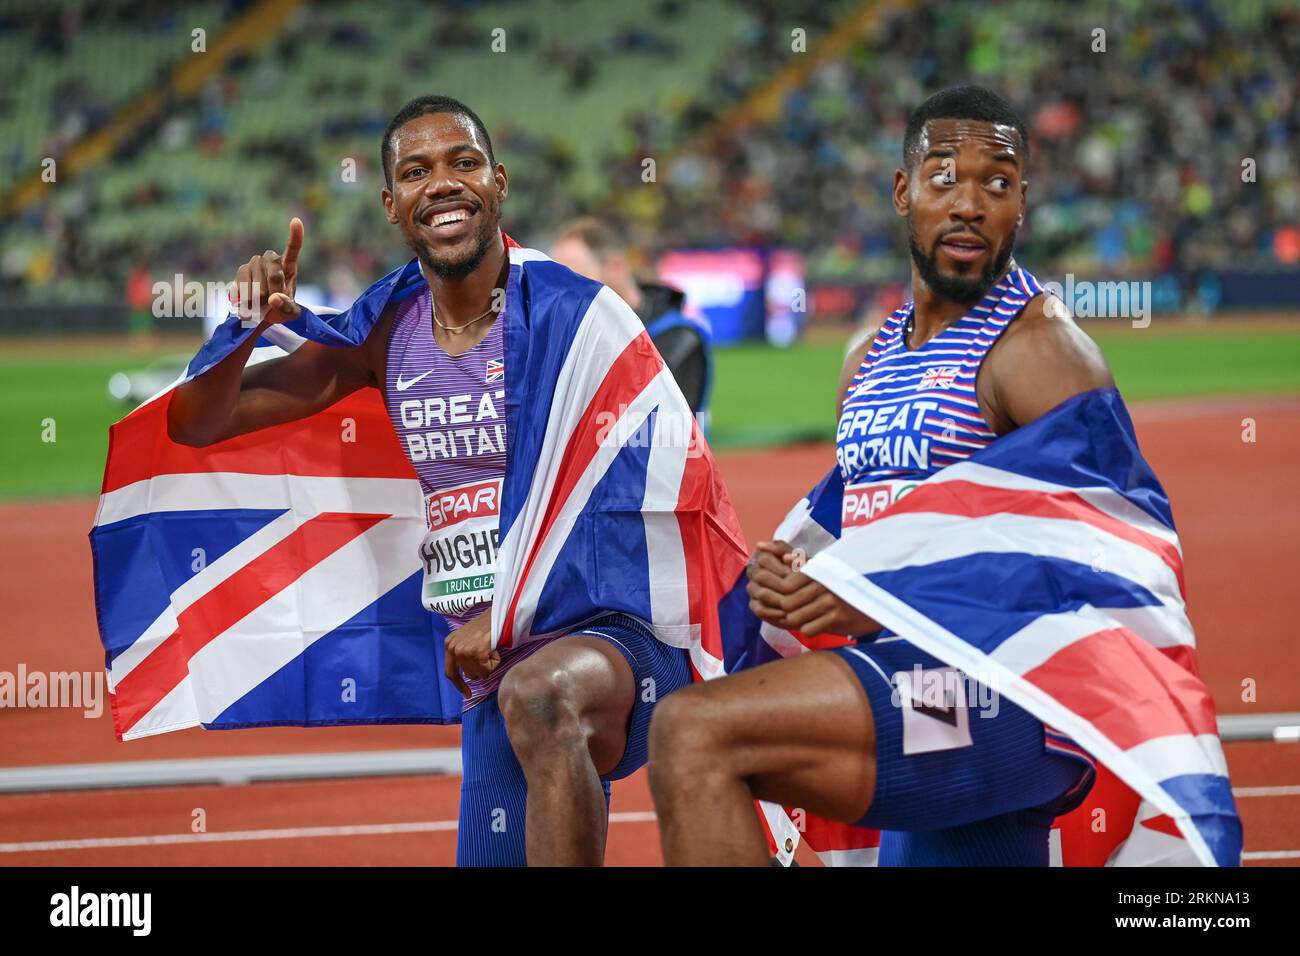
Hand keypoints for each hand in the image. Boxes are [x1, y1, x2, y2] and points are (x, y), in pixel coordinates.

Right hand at [229, 217, 303, 324]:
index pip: (293, 248)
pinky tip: (246, 302)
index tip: (296, 221)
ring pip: (257, 279)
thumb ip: (286, 307)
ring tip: (260, 304)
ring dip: (258, 296)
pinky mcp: (242, 271)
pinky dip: (245, 296)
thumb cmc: (280, 310)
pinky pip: (243, 282)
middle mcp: (271, 260)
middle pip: (274, 270)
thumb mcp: (290, 314)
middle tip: (272, 303)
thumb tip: (274, 299)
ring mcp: (255, 264)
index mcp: (289, 267)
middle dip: (273, 289)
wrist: (259, 315)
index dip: (295, 235)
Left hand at [444, 608, 500, 697]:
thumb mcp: (466, 639)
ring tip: (490, 649)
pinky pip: (489, 670)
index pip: (450, 672)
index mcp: (449, 644)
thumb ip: (463, 654)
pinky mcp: (476, 653)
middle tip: (487, 654)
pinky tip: (494, 650)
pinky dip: (495, 662)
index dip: (459, 685)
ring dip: (489, 665)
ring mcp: (464, 651)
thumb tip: (468, 676)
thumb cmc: (486, 626)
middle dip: (480, 668)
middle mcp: (453, 648)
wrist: (498, 614)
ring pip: (480, 674)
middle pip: (469, 675)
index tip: (467, 694)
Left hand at [746, 540, 880, 637]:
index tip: (781, 600)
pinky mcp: (837, 618)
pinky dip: (808, 630)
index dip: (779, 595)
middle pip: (787, 603)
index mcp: (818, 570)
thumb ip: (803, 565)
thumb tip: (784, 557)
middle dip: (785, 611)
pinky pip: (808, 629)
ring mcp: (830, 601)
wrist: (875, 604)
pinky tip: (815, 625)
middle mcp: (823, 583)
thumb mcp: (827, 571)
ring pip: (795, 617)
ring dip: (796, 621)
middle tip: (789, 614)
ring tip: (803, 619)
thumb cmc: (845, 587)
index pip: (785, 585)